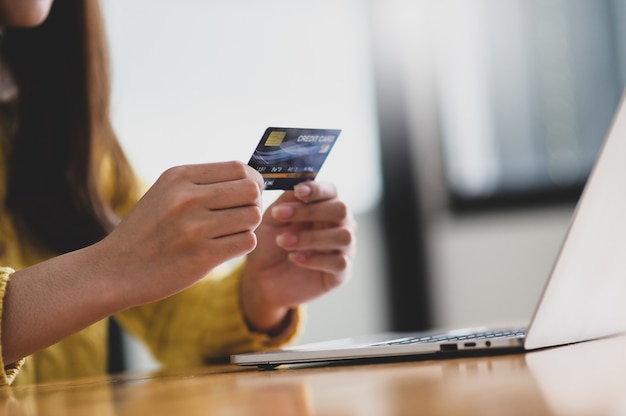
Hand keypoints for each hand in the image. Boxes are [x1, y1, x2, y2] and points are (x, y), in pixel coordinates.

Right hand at [96, 161, 263, 307]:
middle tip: (242, 215)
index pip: (238, 167)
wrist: (115, 269)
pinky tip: (224, 248)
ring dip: (248, 226)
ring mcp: (195, 228)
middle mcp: (187, 198)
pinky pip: (247, 242)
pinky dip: (242, 245)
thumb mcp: (166, 193)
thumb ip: (203, 183)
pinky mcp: (202, 256)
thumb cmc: (147, 231)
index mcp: (179, 177)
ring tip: (230, 232)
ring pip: (253, 216)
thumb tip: (250, 180)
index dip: (252, 180)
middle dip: (253, 203)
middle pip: (251, 190)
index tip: (247, 193)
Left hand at [240, 181, 356, 333]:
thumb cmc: (269, 244)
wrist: (263, 279)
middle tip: (281, 216)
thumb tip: (298, 188)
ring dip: (311, 237)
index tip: (298, 191)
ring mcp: (344, 249)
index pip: (331, 191)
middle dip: (311, 211)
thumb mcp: (272, 220)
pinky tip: (294, 258)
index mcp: (325, 206)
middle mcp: (340, 224)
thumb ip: (287, 202)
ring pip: (343, 236)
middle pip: (341, 210)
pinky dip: (315, 259)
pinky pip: (339, 262)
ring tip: (283, 241)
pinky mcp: (341, 273)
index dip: (317, 189)